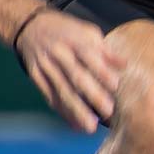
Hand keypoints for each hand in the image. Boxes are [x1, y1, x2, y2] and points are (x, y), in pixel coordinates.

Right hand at [16, 9, 125, 132]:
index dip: (101, 70)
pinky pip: (49, 96)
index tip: (115, 86)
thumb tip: (124, 64)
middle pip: (75, 75)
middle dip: (92, 94)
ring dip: (76, 110)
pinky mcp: (36, 76)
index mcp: (74, 39)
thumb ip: (104, 50)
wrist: (30, 27)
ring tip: (90, 127)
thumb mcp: (86, 32)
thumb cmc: (66, 32)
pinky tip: (75, 125)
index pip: (89, 55)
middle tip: (108, 111)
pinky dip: (62, 111)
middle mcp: (58, 52)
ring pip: (61, 90)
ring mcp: (45, 65)